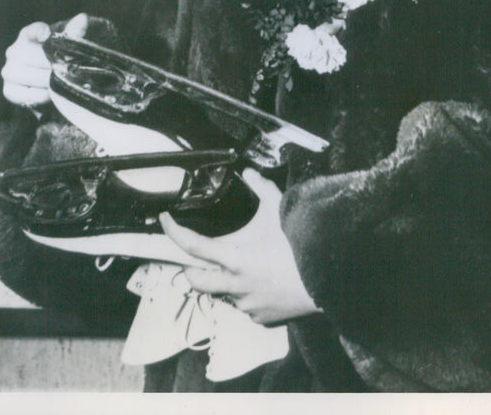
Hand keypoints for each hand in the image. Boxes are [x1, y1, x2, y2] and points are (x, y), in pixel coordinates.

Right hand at [1, 12, 88, 106]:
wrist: (52, 79)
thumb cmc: (59, 57)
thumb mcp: (68, 44)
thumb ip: (74, 32)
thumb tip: (82, 19)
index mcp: (28, 35)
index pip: (31, 31)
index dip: (39, 32)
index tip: (47, 34)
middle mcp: (14, 51)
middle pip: (33, 57)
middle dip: (53, 63)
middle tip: (67, 68)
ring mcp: (9, 71)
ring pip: (28, 76)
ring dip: (48, 80)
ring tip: (60, 80)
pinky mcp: (9, 91)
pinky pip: (25, 95)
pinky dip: (40, 96)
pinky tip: (49, 92)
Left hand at [160, 168, 320, 325]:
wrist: (324, 277)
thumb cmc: (299, 242)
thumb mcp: (279, 208)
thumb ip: (261, 188)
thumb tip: (248, 172)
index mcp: (234, 256)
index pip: (192, 245)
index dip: (173, 232)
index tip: (165, 220)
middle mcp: (233, 283)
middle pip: (195, 281)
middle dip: (191, 269)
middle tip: (198, 258)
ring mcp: (245, 304)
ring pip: (222, 294)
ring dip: (224, 281)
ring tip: (243, 267)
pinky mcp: (259, 317)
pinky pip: (244, 307)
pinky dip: (246, 295)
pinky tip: (263, 283)